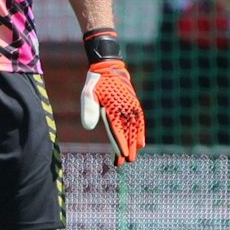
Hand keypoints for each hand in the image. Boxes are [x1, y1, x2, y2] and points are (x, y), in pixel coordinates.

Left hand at [79, 28, 144, 165]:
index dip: (119, 145)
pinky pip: (139, 120)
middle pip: (128, 132)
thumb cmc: (96, 82)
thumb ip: (89, 110)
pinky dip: (140, 131)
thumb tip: (89, 128)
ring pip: (135, 128)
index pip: (118, 131)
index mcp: (114, 108)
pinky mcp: (133, 104)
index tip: (120, 157)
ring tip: (134, 155)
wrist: (108, 67)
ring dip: (134, 142)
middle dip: (127, 148)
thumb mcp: (88, 94)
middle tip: (126, 162)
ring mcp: (131, 106)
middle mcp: (125, 108)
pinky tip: (140, 141)